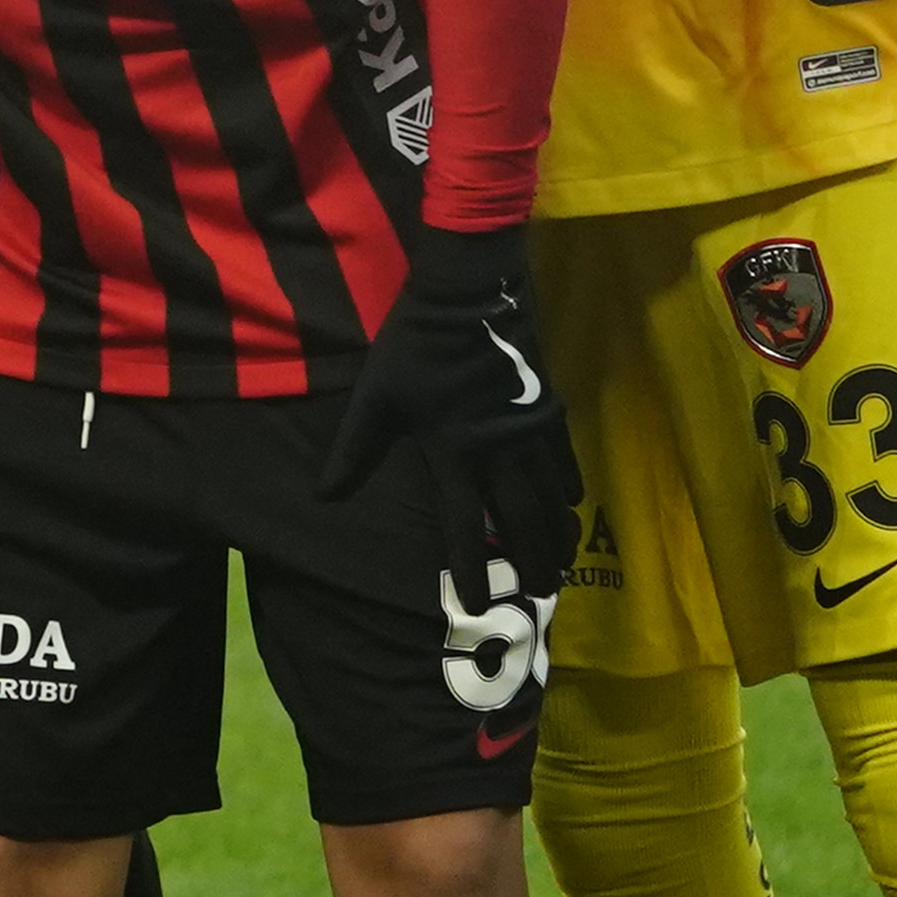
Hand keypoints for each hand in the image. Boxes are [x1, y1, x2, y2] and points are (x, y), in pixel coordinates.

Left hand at [319, 220, 584, 582]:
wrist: (469, 295)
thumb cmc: (416, 346)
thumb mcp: (375, 398)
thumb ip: (354, 450)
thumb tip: (324, 497)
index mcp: (453, 454)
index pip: (464, 526)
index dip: (471, 566)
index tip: (478, 602)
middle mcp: (496, 453)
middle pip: (520, 520)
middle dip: (531, 560)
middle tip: (541, 593)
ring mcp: (528, 432)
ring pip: (549, 497)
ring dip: (555, 533)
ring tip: (560, 563)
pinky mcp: (547, 409)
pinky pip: (563, 461)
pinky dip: (567, 489)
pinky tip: (571, 507)